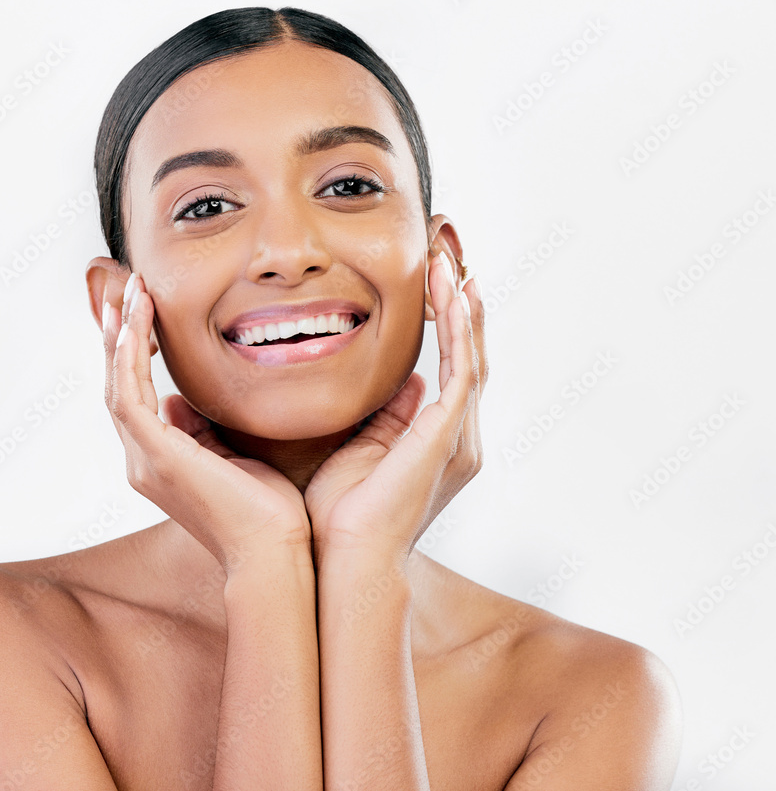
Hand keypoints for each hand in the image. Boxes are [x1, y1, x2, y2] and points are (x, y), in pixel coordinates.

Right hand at [103, 275, 311, 572]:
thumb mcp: (231, 455)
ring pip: (118, 384)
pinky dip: (130, 358)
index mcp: (159, 459)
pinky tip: (137, 324)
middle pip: (118, 382)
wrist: (275, 552)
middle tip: (128, 287)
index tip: (143, 307)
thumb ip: (201, 429)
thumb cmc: (266, 510)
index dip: (133, 349)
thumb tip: (179, 401)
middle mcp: (142, 460)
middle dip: (119, 333)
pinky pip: (130, 398)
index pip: (135, 392)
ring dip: (122, 335)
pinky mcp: (157, 458)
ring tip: (132, 291)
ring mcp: (144, 460)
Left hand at [303, 255, 486, 564]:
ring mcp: (458, 436)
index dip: (450, 324)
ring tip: (450, 261)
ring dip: (461, 306)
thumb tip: (408, 382)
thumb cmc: (344, 516)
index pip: (452, 367)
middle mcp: (460, 436)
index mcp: (440, 441)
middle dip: (462, 305)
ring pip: (471, 355)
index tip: (438, 281)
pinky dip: (458, 329)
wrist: (347, 559)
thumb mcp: (364, 449)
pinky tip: (451, 294)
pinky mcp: (448, 436)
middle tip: (451, 256)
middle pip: (470, 354)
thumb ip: (390, 416)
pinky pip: (461, 370)